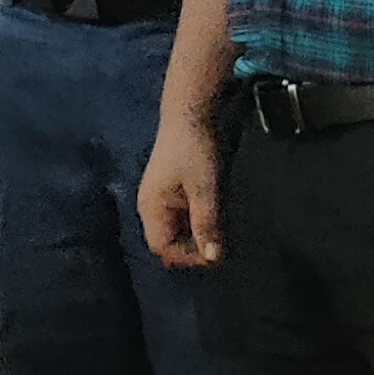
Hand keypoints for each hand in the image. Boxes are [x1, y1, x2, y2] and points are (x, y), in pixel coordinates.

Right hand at [139, 117, 226, 268]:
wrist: (192, 115)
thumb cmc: (195, 150)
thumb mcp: (205, 189)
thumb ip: (207, 224)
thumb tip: (213, 259)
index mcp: (151, 207)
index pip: (162, 248)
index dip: (186, 257)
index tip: (214, 254)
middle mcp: (152, 208)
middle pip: (169, 243)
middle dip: (194, 248)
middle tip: (222, 242)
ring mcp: (162, 200)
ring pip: (179, 232)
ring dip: (199, 236)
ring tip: (221, 228)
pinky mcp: (175, 193)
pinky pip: (185, 219)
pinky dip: (200, 223)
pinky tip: (216, 214)